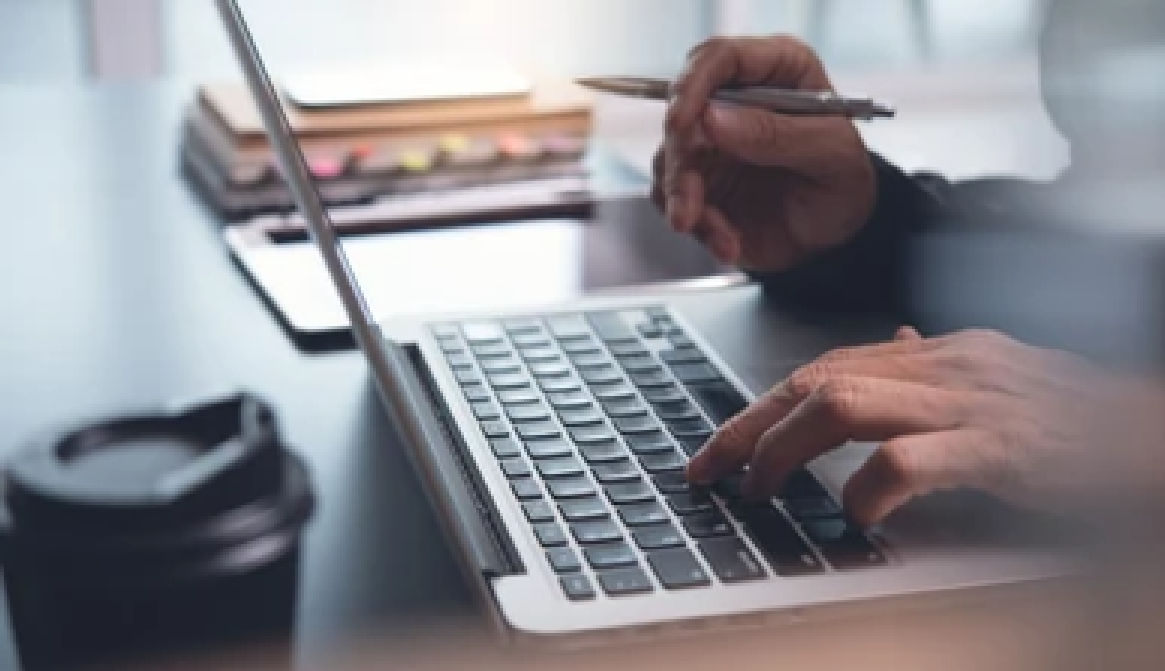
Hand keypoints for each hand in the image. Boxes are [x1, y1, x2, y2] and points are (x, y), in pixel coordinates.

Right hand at [652, 35, 875, 270]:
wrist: (835, 237)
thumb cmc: (843, 184)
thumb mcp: (831, 155)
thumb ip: (776, 134)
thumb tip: (713, 118)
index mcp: (776, 72)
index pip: (720, 59)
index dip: (692, 85)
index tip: (681, 122)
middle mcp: (735, 101)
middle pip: (682, 112)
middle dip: (681, 162)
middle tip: (690, 203)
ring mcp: (711, 143)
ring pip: (670, 158)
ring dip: (683, 200)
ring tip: (719, 234)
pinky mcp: (698, 181)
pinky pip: (673, 197)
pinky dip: (698, 226)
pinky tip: (728, 243)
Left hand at [686, 327, 1164, 526]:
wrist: (1157, 430)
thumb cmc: (1079, 415)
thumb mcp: (999, 376)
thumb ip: (936, 365)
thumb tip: (888, 345)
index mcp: (938, 353)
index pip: (823, 366)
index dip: (761, 405)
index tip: (718, 445)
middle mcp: (945, 365)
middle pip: (816, 379)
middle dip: (749, 425)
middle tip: (709, 470)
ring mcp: (972, 401)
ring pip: (844, 404)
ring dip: (786, 449)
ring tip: (760, 489)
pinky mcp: (1002, 446)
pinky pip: (911, 458)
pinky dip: (869, 488)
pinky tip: (855, 516)